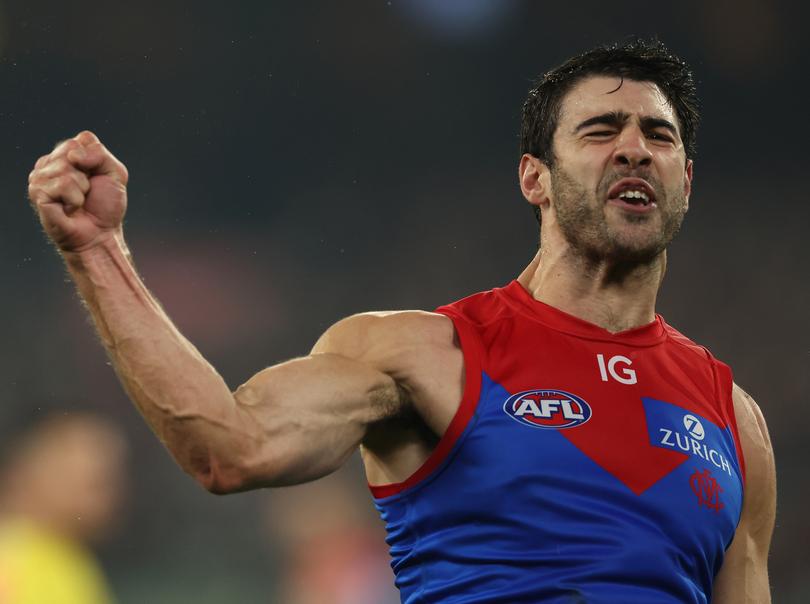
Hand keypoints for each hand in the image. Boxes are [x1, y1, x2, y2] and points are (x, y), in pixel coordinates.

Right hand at [28, 131, 128, 252]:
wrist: (100, 234)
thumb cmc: (105, 206)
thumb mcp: (115, 174)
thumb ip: (100, 154)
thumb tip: (73, 156)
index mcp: (67, 155)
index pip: (83, 139)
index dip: (97, 160)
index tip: (98, 178)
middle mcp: (50, 163)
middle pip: (72, 149)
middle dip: (89, 173)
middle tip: (88, 191)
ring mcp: (40, 177)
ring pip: (67, 167)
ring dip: (82, 188)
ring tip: (79, 201)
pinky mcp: (37, 193)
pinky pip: (62, 184)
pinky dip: (75, 199)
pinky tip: (70, 208)